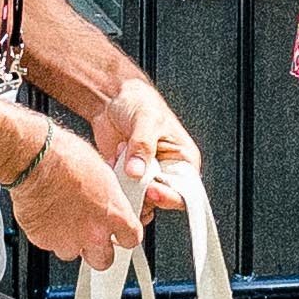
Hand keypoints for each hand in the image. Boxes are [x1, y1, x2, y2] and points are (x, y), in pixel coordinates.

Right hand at [8, 124, 142, 270]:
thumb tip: (113, 200)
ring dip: (72, 243)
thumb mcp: (105, 173)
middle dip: (100, 252)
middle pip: (104, 261)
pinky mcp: (43, 241)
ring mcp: (67, 240)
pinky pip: (51, 245)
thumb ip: (111, 197)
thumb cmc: (68, 159)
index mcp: (115, 214)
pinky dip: (51, 236)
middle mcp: (93, 232)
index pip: (132, 239)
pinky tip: (50, 218)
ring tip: (67, 222)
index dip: (126, 237)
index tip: (122, 235)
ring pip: (74, 254)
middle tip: (94, 238)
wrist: (36, 161)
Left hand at [92, 78, 200, 221]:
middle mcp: (167, 171)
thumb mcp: (146, 120)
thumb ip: (143, 145)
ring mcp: (146, 176)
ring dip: (126, 185)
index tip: (151, 190)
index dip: (170, 196)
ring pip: (139, 199)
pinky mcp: (127, 179)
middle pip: (161, 199)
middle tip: (131, 173)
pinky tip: (114, 160)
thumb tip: (137, 171)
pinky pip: (121, 194)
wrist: (113, 99)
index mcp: (183, 159)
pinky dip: (114, 183)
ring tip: (122, 155)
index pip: (185, 191)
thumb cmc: (140, 103)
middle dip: (143, 190)